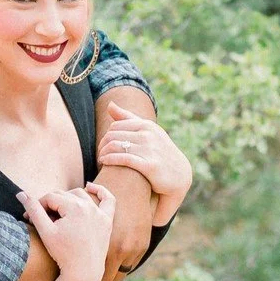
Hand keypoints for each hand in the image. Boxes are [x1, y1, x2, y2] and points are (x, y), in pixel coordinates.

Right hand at [16, 182, 115, 280]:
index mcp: (74, 207)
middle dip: (50, 204)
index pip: (50, 197)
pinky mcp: (107, 221)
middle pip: (64, 195)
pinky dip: (100, 191)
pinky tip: (89, 187)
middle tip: (40, 218)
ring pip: (80, 195)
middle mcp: (89, 206)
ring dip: (68, 199)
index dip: (37, 205)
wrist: (83, 273)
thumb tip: (20, 193)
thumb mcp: (45, 231)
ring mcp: (100, 213)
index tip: (29, 217)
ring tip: (57, 210)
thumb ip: (34, 210)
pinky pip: (108, 199)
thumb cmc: (63, 253)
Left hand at [98, 109, 191, 224]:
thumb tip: (110, 104)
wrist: (179, 176)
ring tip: (101, 160)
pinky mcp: (150, 165)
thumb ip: (128, 118)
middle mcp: (149, 135)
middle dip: (102, 145)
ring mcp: (150, 149)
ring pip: (115, 146)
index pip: (116, 126)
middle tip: (100, 155)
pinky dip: (110, 159)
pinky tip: (104, 163)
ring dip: (103, 153)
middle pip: (113, 135)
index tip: (103, 146)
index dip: (105, 136)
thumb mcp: (147, 132)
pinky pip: (124, 158)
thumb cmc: (159, 152)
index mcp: (147, 125)